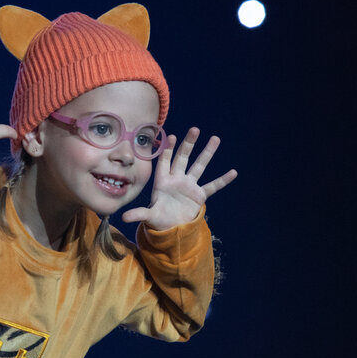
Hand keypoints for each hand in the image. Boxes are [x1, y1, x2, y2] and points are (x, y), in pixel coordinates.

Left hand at [121, 128, 237, 230]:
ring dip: (207, 153)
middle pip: (183, 158)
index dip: (167, 150)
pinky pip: (212, 186)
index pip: (165, 161)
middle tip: (195, 130)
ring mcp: (189, 186)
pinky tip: (233, 172)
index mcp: (163, 181)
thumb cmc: (157, 219)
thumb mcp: (148, 216)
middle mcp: (177, 179)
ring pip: (199, 166)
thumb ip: (138, 214)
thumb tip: (123, 217)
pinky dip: (222, 180)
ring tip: (215, 139)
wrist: (170, 227)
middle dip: (188, 144)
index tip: (171, 136)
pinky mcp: (199, 195)